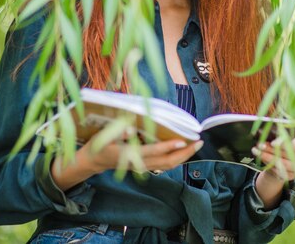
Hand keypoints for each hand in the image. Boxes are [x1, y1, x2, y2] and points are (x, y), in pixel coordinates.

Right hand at [51, 135, 202, 190]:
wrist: (94, 161)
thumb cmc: (100, 144)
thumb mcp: (104, 136)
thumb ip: (118, 132)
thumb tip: (130, 128)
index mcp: (130, 154)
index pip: (153, 151)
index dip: (169, 147)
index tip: (183, 141)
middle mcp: (140, 163)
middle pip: (167, 162)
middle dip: (185, 153)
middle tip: (199, 142)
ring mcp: (143, 166)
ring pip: (168, 165)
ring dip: (184, 157)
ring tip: (197, 145)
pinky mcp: (145, 166)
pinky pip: (164, 165)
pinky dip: (177, 158)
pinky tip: (185, 150)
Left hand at [252, 137, 294, 208]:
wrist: (285, 160)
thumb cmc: (285, 145)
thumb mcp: (284, 139)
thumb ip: (278, 137)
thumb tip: (265, 135)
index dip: (284, 144)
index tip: (273, 143)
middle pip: (286, 154)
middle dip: (271, 149)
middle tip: (259, 145)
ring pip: (280, 163)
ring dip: (266, 157)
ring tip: (257, 151)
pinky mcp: (291, 176)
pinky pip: (278, 171)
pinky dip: (268, 164)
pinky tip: (262, 158)